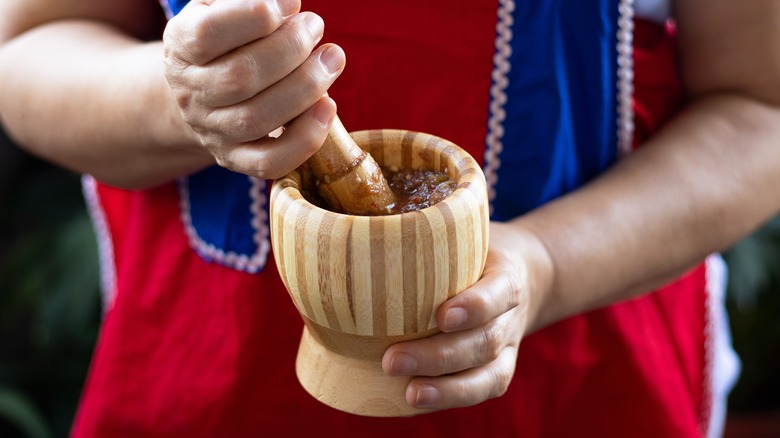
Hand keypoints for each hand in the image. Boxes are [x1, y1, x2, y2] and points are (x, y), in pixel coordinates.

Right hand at [162, 0, 344, 178]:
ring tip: (332, 58)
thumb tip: (288, 4)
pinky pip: (269, 162)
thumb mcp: (222, 9)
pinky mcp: (236, 159)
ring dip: (306, 87)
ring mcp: (212, 131)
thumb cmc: (226, 40)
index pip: (207, 34)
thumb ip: (247, 1)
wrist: (204, 94)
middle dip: (290, 49)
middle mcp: (190, 93)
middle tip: (316, 27)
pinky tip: (328, 107)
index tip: (291, 3)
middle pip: (240, 77)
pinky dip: (305, 138)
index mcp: (180, 47)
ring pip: (258, 119)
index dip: (254, 17)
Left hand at [381, 221, 551, 409]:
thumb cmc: (474, 251)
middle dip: (439, 355)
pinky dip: (451, 398)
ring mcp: (507, 346)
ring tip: (408, 392)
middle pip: (484, 341)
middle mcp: (510, 315)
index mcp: (506, 275)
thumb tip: (358, 232)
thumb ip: (429, 232)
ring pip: (487, 374)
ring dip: (446, 387)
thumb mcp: (464, 232)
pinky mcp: (499, 369)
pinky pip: (482, 390)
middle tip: (391, 360)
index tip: (441, 315)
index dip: (474, 307)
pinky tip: (416, 400)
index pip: (498, 292)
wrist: (523, 274)